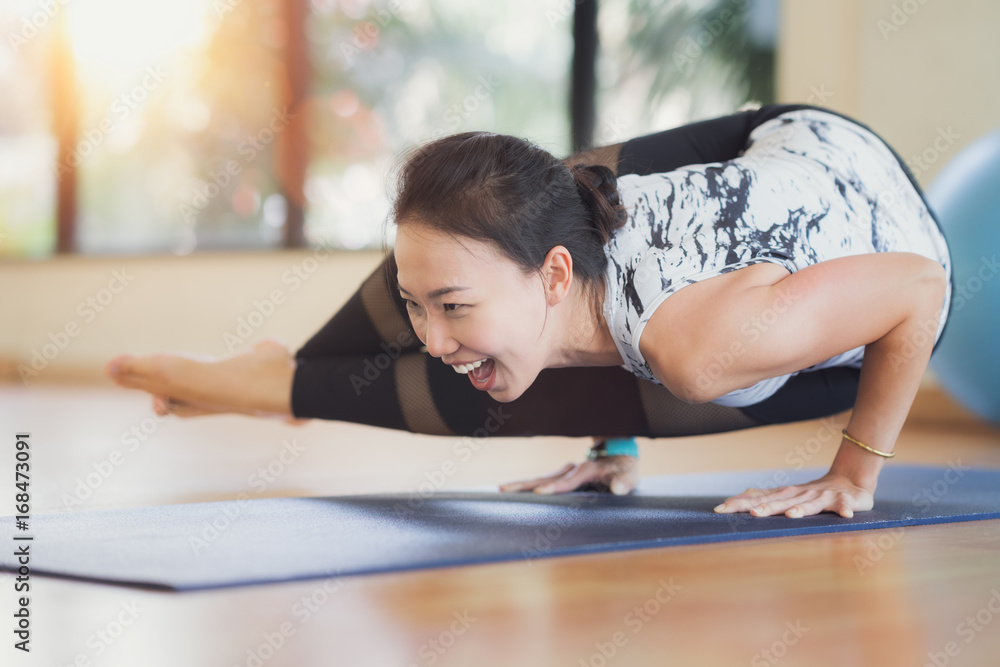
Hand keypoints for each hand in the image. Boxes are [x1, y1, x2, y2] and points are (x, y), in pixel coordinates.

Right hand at [498, 455, 637, 495]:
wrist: (619, 451)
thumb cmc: (625, 468)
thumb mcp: (630, 476)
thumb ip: (624, 482)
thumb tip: (618, 488)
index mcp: (587, 471)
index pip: (567, 481)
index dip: (554, 488)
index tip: (538, 493)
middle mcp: (572, 469)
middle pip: (545, 478)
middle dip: (524, 484)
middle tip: (504, 490)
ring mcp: (565, 471)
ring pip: (540, 478)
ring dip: (521, 484)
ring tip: (501, 489)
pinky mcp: (561, 474)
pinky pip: (542, 480)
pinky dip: (527, 484)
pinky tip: (513, 490)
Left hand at [713, 471, 874, 518]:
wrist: (847, 482)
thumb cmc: (810, 494)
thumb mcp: (785, 497)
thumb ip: (762, 500)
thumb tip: (732, 502)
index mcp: (783, 496)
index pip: (757, 499)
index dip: (739, 504)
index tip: (720, 510)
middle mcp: (798, 495)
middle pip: (779, 502)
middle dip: (766, 508)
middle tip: (753, 514)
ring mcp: (820, 497)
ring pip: (809, 504)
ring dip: (801, 509)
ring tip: (792, 514)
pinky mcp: (842, 500)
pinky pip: (842, 505)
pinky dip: (844, 509)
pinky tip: (845, 515)